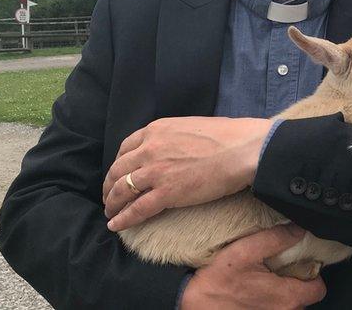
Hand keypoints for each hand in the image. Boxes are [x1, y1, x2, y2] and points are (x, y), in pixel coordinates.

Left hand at [103, 116, 272, 230]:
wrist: (242, 149)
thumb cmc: (227, 136)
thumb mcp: (189, 126)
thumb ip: (172, 137)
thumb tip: (172, 147)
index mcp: (156, 130)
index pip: (125, 148)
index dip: (118, 164)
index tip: (118, 174)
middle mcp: (150, 149)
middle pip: (118, 170)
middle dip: (110, 185)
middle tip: (109, 196)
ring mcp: (156, 171)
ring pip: (122, 190)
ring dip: (112, 203)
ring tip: (110, 212)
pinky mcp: (166, 193)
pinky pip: (137, 209)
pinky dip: (123, 219)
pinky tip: (116, 225)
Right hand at [181, 224, 326, 309]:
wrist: (195, 304)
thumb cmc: (218, 281)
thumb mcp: (245, 251)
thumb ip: (275, 239)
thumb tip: (298, 230)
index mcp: (287, 297)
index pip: (319, 288)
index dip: (313, 273)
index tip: (300, 264)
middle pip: (305, 296)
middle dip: (295, 281)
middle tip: (278, 268)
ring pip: (290, 305)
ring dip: (282, 292)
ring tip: (265, 279)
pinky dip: (270, 301)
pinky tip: (255, 291)